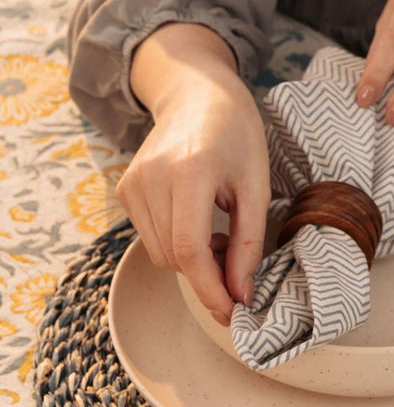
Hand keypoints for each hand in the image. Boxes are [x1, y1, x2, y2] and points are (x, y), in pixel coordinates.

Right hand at [116, 24, 270, 324]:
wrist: (197, 94)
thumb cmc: (236, 133)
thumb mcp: (256, 184)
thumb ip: (248, 242)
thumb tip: (241, 294)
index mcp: (190, 171)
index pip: (189, 250)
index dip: (211, 290)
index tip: (234, 312)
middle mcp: (151, 179)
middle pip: (174, 257)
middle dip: (208, 275)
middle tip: (237, 259)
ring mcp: (131, 184)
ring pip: (160, 253)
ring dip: (192, 259)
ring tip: (219, 231)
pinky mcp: (124, 189)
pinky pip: (150, 237)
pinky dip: (175, 243)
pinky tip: (197, 220)